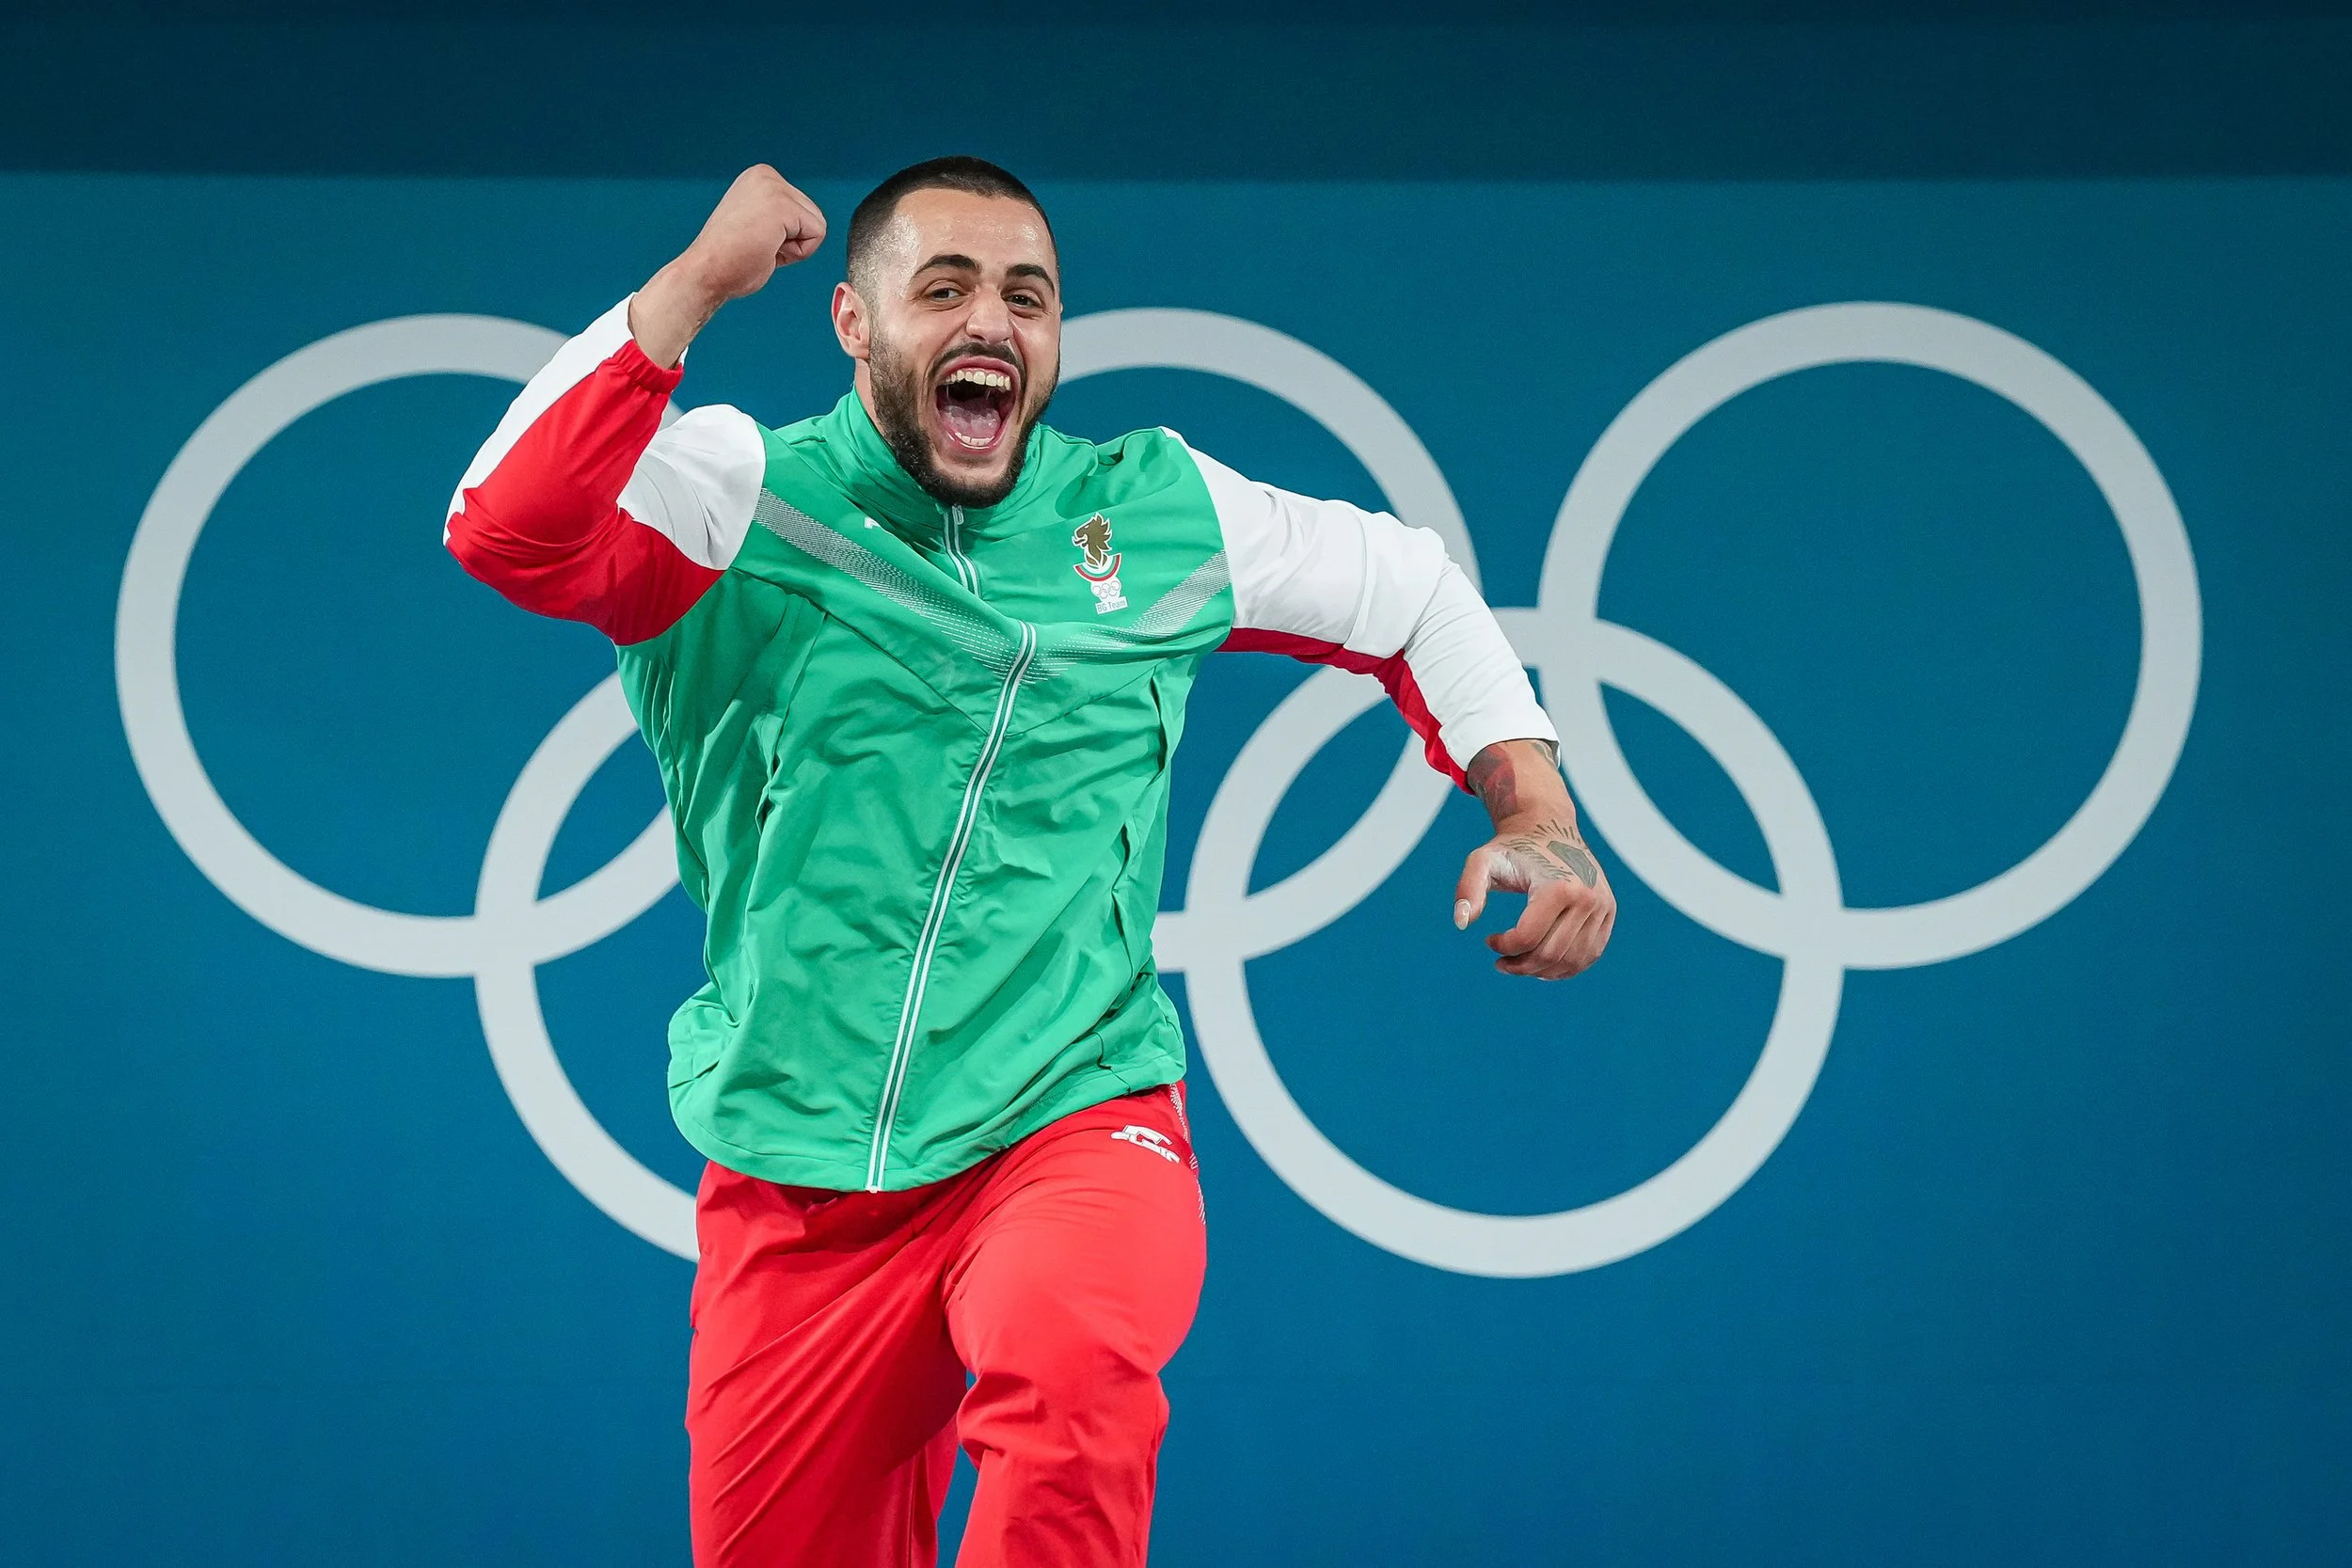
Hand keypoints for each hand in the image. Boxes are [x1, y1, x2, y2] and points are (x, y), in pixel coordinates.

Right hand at [630, 165, 826, 366]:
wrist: (706, 271)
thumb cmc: (728, 259)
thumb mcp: (757, 223)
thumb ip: (778, 216)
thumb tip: (799, 226)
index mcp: (760, 176)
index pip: (803, 209)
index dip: (786, 235)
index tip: (756, 239)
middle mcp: (766, 174)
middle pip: (813, 215)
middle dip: (792, 240)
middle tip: (759, 246)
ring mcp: (774, 187)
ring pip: (817, 225)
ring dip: (794, 247)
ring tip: (762, 247)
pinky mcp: (782, 205)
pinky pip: (817, 235)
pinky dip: (797, 252)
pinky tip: (767, 248)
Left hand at [1454, 741, 1616, 979]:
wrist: (1548, 827)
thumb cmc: (1512, 847)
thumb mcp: (1482, 861)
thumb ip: (1468, 889)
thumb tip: (1461, 922)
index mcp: (1559, 886)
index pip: (1528, 938)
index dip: (1504, 947)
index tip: (1489, 940)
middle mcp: (1587, 897)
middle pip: (1551, 954)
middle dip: (1521, 966)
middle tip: (1501, 962)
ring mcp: (1602, 906)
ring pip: (1572, 961)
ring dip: (1541, 971)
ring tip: (1519, 964)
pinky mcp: (1608, 912)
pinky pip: (1589, 954)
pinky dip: (1565, 967)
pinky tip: (1542, 964)